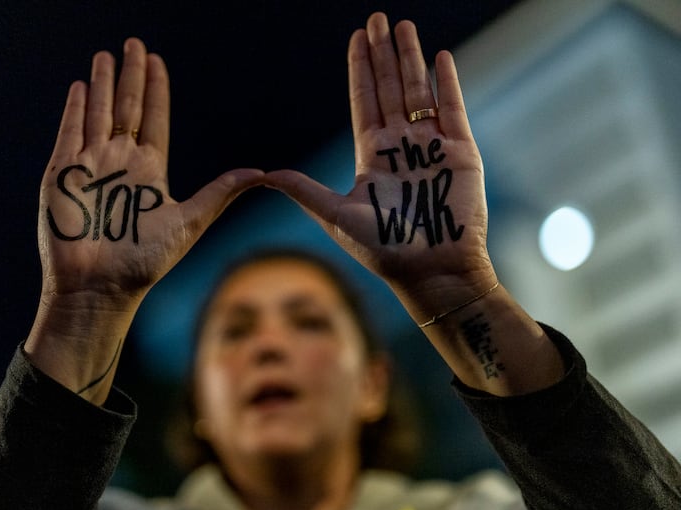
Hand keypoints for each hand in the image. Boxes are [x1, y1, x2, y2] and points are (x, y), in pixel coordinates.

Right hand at [26, 38, 261, 401]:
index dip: (155, 90)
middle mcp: (120, 163)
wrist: (99, 287)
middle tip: (134, 43)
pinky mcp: (62, 175)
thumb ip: (219, 193)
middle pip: (126, 108)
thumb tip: (260, 172)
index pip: (153, 119)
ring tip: (105, 56)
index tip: (156, 61)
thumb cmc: (144, 262)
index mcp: (149, 171)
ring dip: (101, 84)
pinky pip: (69, 133)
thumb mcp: (189, 222)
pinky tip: (81, 86)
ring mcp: (90, 167)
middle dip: (129, 76)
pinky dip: (74, 110)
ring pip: (97, 114)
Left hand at [265, 13, 494, 320]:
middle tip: (377, 18)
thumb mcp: (336, 215)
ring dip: (410, 59)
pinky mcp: (460, 153)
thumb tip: (263, 174)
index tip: (357, 38)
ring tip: (403, 26)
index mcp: (371, 156)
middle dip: (383, 54)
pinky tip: (439, 57)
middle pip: (390, 89)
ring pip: (419, 92)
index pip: (364, 102)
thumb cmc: (383, 250)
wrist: (431, 271)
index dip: (360, 70)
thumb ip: (304, 190)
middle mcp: (401, 146)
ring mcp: (431, 147)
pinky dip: (447, 83)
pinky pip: (453, 109)